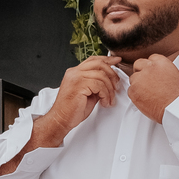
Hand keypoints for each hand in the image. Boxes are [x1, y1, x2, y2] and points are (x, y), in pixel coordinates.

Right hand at [0, 56, 122, 174]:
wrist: (61, 119)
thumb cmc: (71, 110)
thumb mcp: (87, 93)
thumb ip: (96, 85)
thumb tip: (109, 83)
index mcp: (75, 72)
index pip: (93, 60)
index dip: (107, 59)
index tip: (117, 61)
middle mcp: (74, 72)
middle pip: (99, 64)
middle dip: (112, 74)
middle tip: (116, 86)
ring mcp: (75, 78)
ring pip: (101, 76)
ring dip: (109, 89)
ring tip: (109, 99)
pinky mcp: (79, 85)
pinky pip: (99, 85)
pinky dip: (106, 95)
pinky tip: (104, 102)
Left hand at [127, 54, 178, 124]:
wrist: (174, 107)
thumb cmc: (176, 95)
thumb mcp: (173, 74)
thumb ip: (161, 69)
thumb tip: (155, 71)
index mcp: (161, 62)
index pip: (150, 58)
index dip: (149, 67)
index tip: (151, 73)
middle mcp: (149, 67)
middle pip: (138, 65)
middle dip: (140, 72)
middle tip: (146, 83)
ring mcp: (140, 78)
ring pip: (133, 78)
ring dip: (138, 84)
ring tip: (148, 93)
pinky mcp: (133, 89)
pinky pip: (130, 90)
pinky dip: (135, 95)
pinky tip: (145, 99)